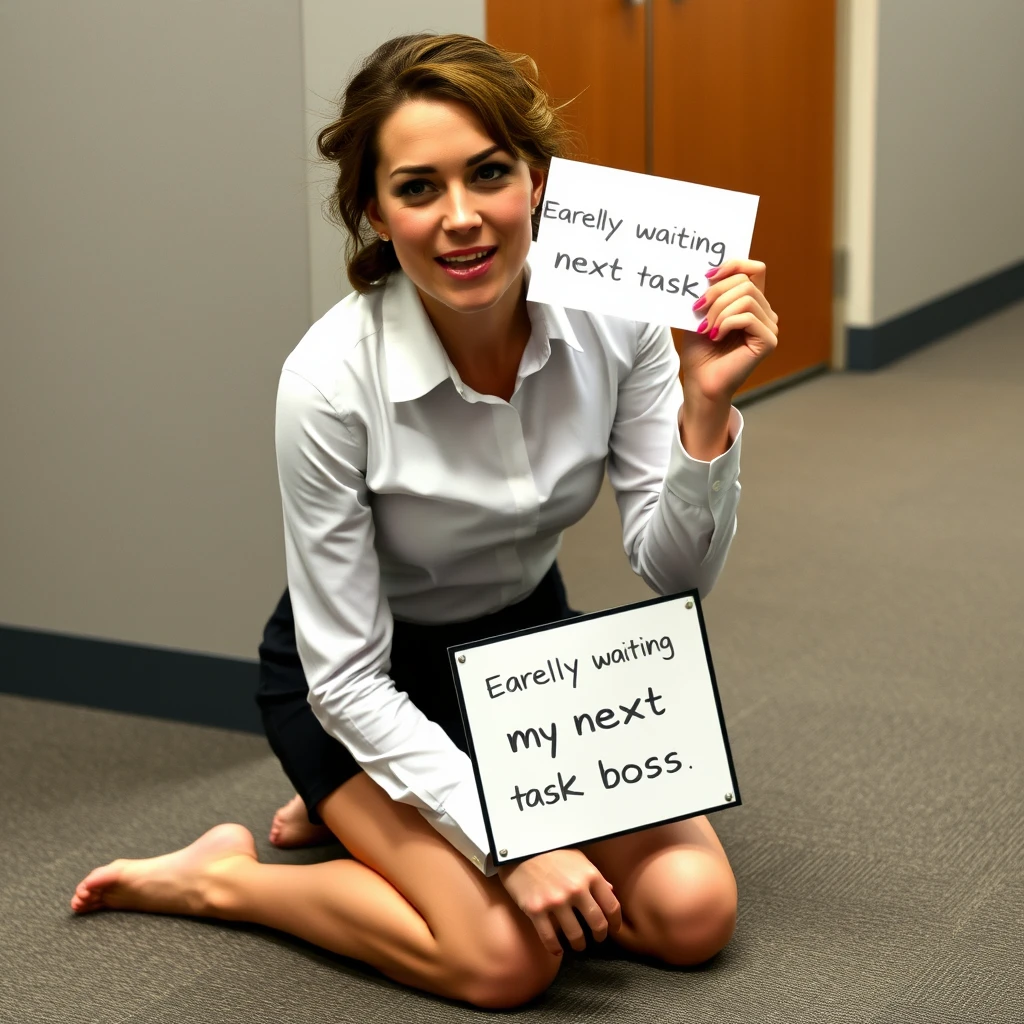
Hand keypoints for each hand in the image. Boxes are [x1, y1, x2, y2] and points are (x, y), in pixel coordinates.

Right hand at [496, 848, 620, 955]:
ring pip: (576, 935)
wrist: (519, 849)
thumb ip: (594, 876)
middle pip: (597, 923)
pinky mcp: (536, 910)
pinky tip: (557, 950)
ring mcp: (555, 901)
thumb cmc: (550, 851)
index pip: (611, 905)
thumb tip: (610, 891)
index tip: (613, 929)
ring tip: (577, 945)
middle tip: (597, 939)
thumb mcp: (577, 858)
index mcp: (589, 875)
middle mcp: (576, 889)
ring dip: (579, 944)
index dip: (615, 922)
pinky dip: (555, 948)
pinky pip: (549, 938)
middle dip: (600, 936)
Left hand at [683, 258, 778, 401]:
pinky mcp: (768, 341)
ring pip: (747, 298)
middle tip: (698, 310)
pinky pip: (748, 317)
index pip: (754, 269)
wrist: (700, 383)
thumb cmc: (699, 353)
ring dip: (720, 310)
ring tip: (707, 328)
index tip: (707, 275)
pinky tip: (716, 337)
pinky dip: (727, 323)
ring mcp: (769, 327)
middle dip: (716, 293)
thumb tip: (708, 269)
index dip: (733, 264)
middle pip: (745, 282)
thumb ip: (709, 292)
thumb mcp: (700, 315)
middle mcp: (764, 313)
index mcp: (751, 303)